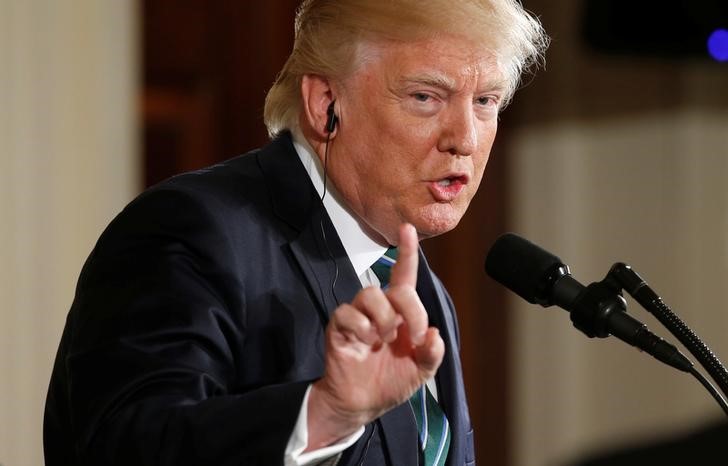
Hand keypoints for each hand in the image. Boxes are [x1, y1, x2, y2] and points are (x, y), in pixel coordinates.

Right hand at [306, 223, 444, 449]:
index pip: (404, 276)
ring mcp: (358, 316)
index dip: (407, 252)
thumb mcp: (421, 372)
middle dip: (411, 310)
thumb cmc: (390, 382)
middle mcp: (380, 309)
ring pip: (370, 294)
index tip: (408, 229)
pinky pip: (348, 313)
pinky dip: (361, 328)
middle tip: (414, 335)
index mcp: (401, 314)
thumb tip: (434, 334)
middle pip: (394, 288)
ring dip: (384, 319)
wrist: (362, 404)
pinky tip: (365, 343)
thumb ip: (432, 354)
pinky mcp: (339, 326)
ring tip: (383, 340)